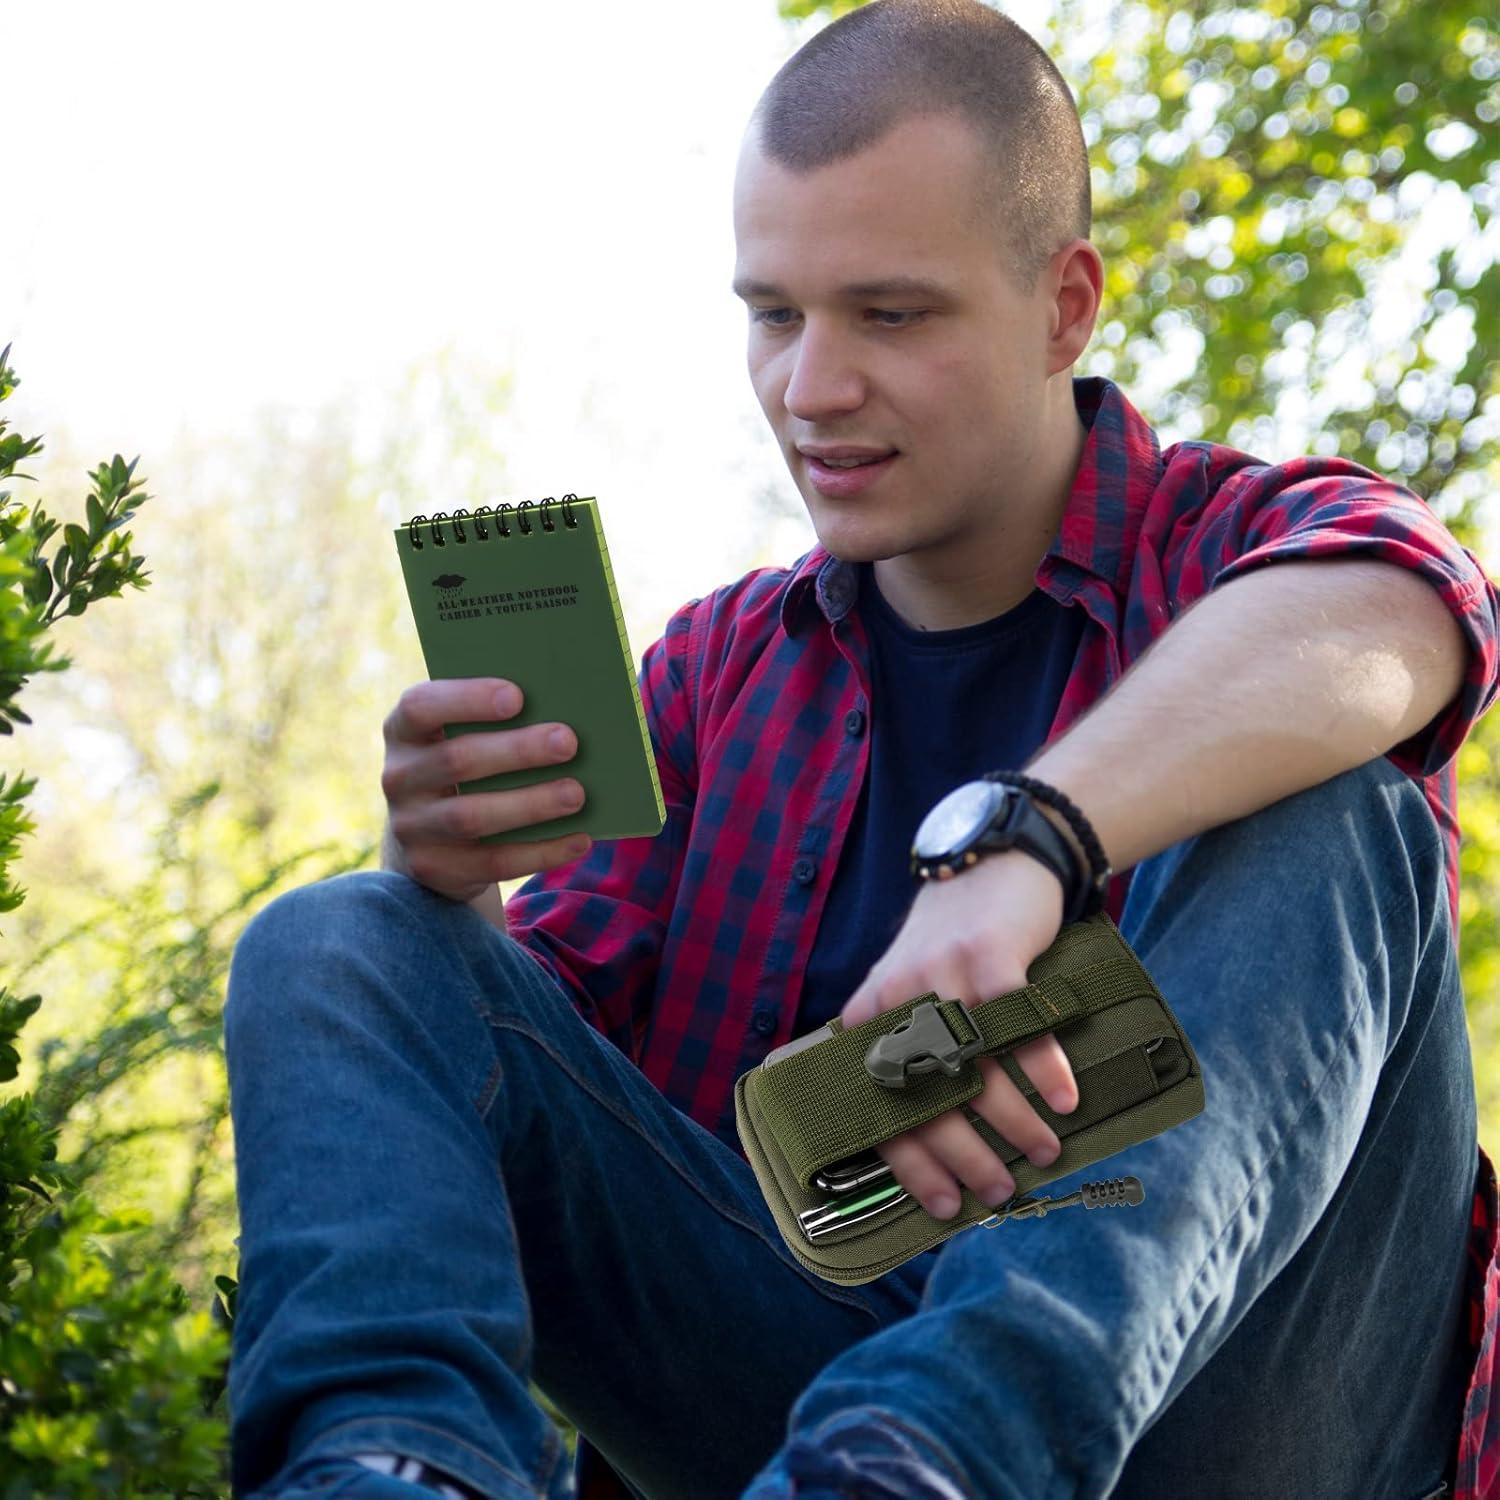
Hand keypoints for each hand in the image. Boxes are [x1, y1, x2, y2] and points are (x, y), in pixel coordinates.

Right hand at [381, 676, 592, 902]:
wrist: (430, 838)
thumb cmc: (466, 767)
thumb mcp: (462, 738)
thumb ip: (497, 723)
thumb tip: (564, 719)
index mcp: (404, 730)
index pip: (422, 706)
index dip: (467, 699)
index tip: (517, 696)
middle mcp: (399, 777)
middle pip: (456, 760)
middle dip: (517, 751)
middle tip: (568, 742)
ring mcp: (411, 826)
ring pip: (472, 816)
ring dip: (531, 804)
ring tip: (577, 794)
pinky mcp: (434, 868)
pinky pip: (492, 862)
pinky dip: (541, 851)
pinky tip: (579, 840)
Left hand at [837, 848, 1078, 1220]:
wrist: (985, 861)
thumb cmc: (950, 946)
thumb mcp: (908, 993)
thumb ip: (912, 1053)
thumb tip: (942, 1149)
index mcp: (870, 1020)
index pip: (882, 1108)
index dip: (913, 1165)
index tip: (946, 1208)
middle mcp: (898, 1000)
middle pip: (928, 1096)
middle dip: (965, 1154)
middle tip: (1000, 1190)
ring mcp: (942, 974)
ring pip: (974, 1066)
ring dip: (1013, 1119)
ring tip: (1046, 1150)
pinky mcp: (989, 953)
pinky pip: (1015, 1021)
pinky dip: (1042, 1064)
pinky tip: (1065, 1097)